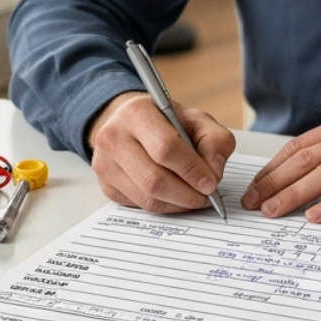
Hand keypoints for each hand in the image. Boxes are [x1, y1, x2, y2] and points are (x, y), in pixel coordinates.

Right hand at [87, 91, 235, 212]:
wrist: (132, 125)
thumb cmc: (167, 122)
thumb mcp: (197, 120)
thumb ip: (215, 141)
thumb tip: (213, 174)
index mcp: (137, 112)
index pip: (165, 148)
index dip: (191, 170)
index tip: (210, 183)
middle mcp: (113, 137)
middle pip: (154, 179)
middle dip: (187, 194)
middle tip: (205, 196)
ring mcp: (105, 163)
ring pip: (147, 197)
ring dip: (177, 204)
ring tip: (194, 198)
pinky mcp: (106, 185)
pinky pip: (139, 205)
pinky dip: (164, 207)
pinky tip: (176, 197)